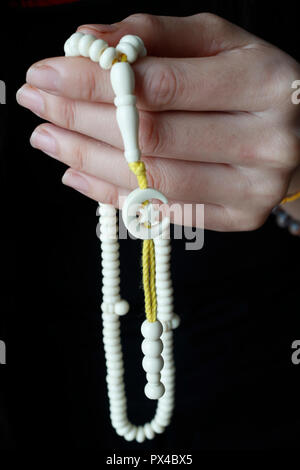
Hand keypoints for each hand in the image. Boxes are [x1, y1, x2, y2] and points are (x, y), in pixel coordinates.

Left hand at [16, 13, 299, 229]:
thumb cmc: (254, 84)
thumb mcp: (217, 42)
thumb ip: (154, 36)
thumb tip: (87, 43)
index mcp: (263, 84)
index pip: (162, 86)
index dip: (96, 82)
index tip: (46, 74)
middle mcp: (264, 141)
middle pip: (150, 138)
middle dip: (80, 120)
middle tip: (37, 106)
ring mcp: (253, 188)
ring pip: (152, 180)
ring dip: (87, 160)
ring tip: (48, 139)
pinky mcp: (239, 217)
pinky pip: (163, 210)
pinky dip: (112, 194)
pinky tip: (78, 173)